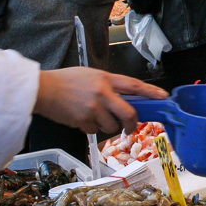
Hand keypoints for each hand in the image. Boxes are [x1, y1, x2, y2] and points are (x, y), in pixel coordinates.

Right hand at [34, 67, 167, 133]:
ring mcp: (93, 109)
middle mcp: (102, 94)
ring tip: (95, 115)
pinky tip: (82, 118)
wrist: (42, 90)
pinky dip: (91, 128)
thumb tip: (127, 97)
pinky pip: (95, 130)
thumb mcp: (92, 76)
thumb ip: (109, 85)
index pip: (135, 85)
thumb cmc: (66, 81)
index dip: (151, 92)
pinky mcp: (83, 121)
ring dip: (107, 125)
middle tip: (130, 125)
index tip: (163, 97)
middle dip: (132, 123)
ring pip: (111, 126)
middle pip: (129, 113)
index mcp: (106, 79)